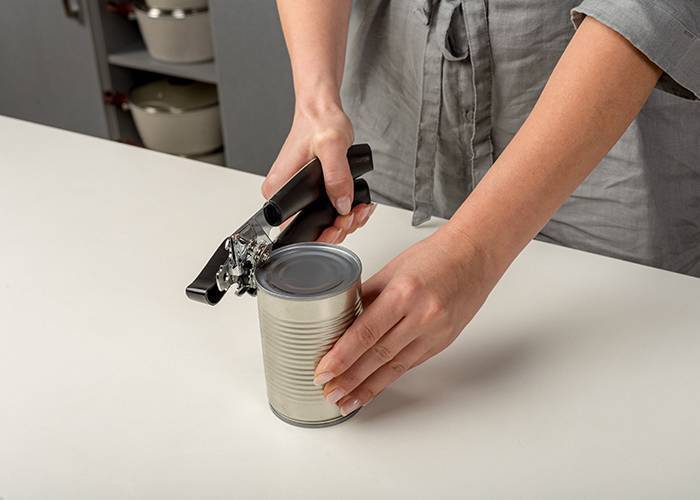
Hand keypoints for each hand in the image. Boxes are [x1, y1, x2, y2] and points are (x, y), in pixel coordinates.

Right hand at [261, 102, 374, 243]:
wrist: (321, 110)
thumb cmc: (318, 122)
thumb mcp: (331, 146)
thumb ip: (337, 175)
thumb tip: (341, 203)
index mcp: (280, 188)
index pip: (294, 228)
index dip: (320, 235)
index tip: (339, 225)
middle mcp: (286, 195)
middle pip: (312, 229)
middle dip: (339, 226)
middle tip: (354, 213)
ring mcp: (300, 195)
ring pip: (323, 222)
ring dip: (347, 220)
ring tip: (360, 207)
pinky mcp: (312, 192)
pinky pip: (329, 211)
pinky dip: (347, 212)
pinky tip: (358, 205)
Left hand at [313, 225, 498, 415]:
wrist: (475, 256)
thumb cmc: (436, 256)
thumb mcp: (392, 270)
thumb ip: (366, 296)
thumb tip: (340, 319)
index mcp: (405, 293)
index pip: (366, 332)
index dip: (342, 356)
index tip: (323, 371)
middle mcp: (422, 316)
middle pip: (378, 355)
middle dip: (350, 379)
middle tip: (328, 392)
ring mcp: (436, 332)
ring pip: (395, 367)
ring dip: (368, 387)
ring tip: (346, 401)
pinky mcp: (442, 343)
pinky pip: (410, 363)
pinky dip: (389, 377)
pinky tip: (373, 387)